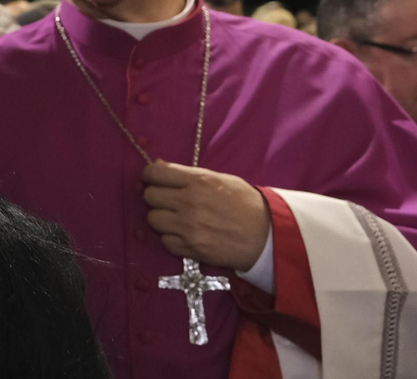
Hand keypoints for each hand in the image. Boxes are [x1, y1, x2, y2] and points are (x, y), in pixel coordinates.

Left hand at [142, 160, 269, 270]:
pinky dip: (171, 238)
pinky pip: (165, 241)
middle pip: (149, 196)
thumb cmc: (245, 203)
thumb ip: (188, 174)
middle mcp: (188, 203)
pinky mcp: (191, 248)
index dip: (150, 175)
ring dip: (162, 218)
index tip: (154, 179)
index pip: (154, 173)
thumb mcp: (219, 179)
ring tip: (177, 219)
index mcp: (197, 181)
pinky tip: (184, 234)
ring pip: (152, 219)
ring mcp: (188, 227)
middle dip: (157, 197)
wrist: (267, 236)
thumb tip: (158, 166)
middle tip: (169, 201)